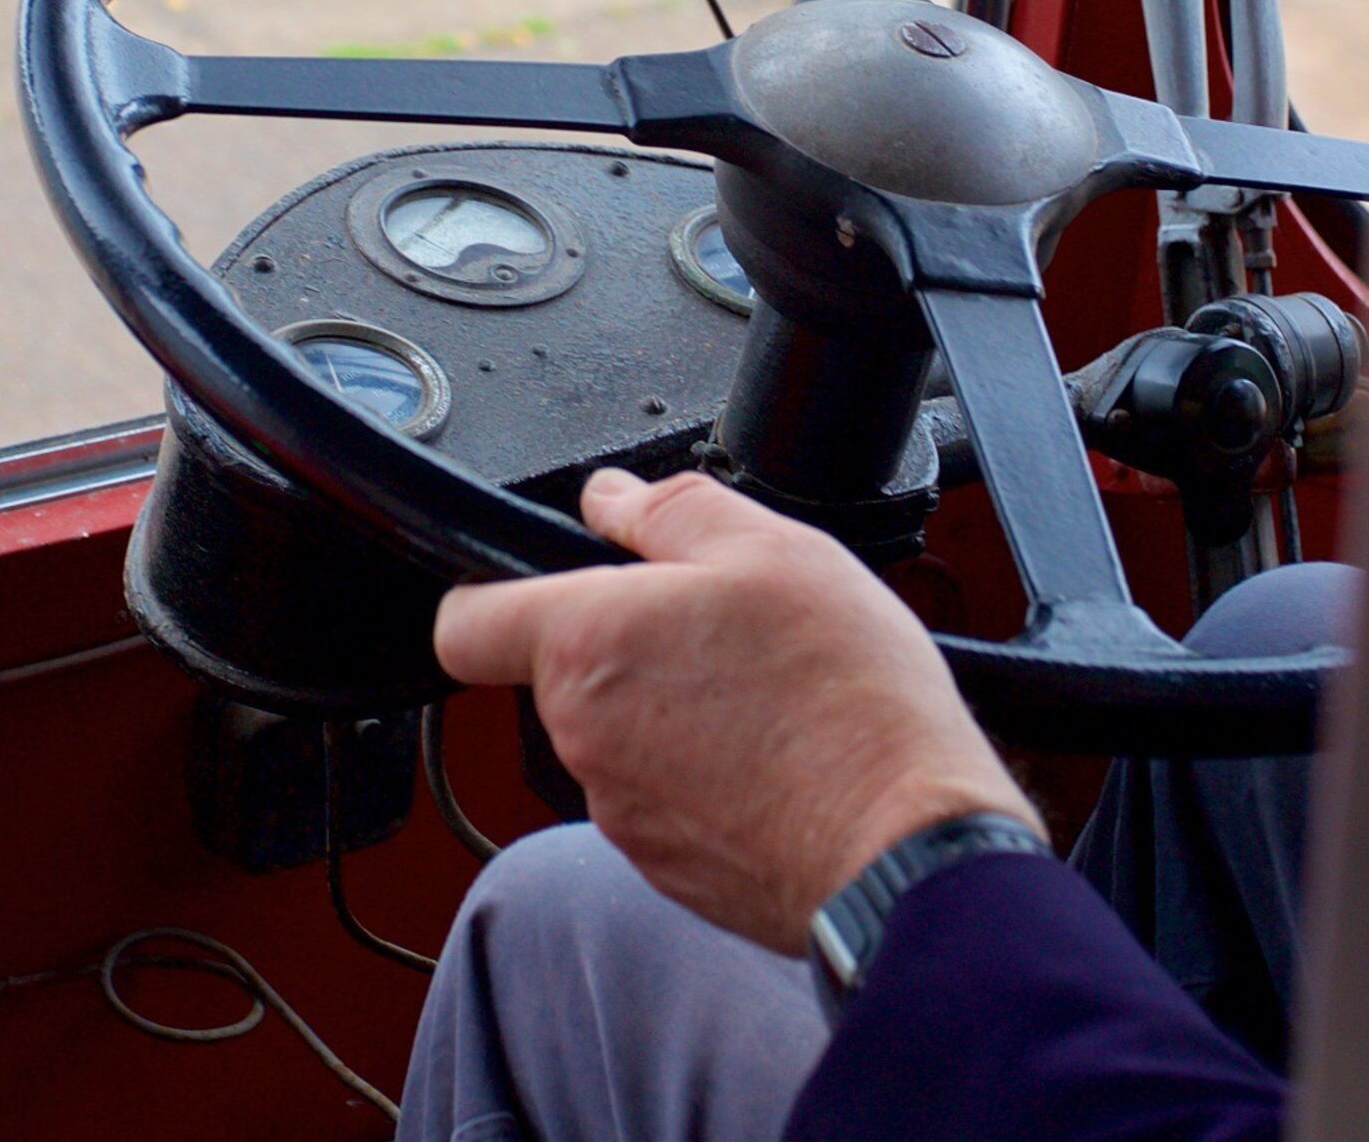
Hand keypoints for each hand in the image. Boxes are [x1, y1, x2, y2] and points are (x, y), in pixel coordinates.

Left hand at [431, 466, 1038, 953]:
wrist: (904, 848)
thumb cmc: (845, 699)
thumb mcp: (774, 550)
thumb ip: (671, 510)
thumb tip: (611, 498)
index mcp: (586, 646)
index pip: (464, 624)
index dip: (489, 594)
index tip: (539, 585)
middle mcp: (582, 739)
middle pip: (567, 676)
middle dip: (631, 647)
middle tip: (727, 633)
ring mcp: (621, 813)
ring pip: (623, 740)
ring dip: (674, 714)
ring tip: (771, 700)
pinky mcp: (668, 869)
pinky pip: (666, 801)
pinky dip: (708, 778)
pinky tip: (781, 761)